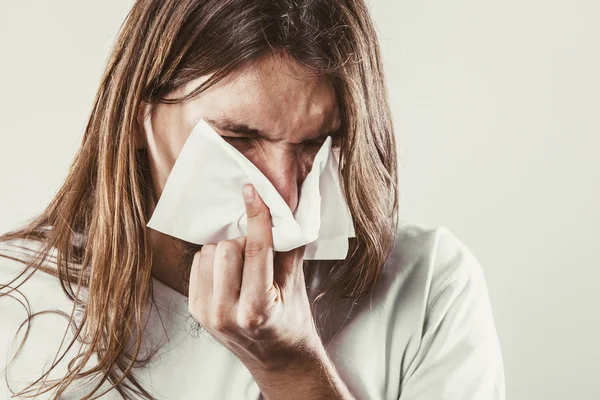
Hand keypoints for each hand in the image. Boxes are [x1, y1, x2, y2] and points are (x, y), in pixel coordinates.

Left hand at [188, 184, 320, 370]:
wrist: (276, 357)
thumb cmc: (291, 320)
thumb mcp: (296, 284)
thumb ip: (289, 245)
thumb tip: (284, 206)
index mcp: (256, 310)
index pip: (254, 250)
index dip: (256, 216)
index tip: (252, 191)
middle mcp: (226, 314)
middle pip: (227, 247)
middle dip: (244, 240)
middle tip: (258, 251)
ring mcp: (206, 314)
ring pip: (210, 252)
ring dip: (228, 249)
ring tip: (244, 265)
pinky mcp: (195, 310)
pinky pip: (199, 263)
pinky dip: (215, 260)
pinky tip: (230, 273)